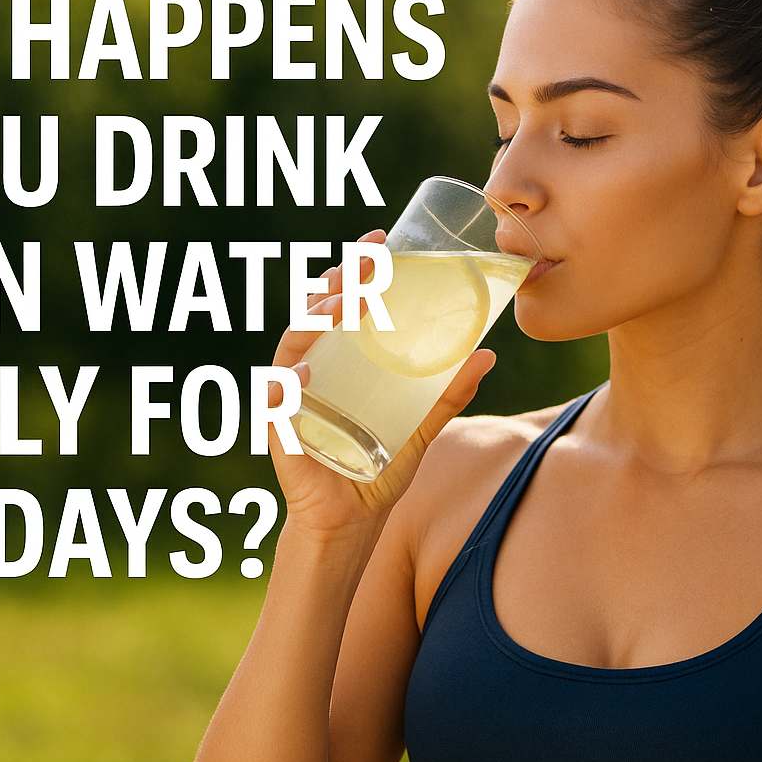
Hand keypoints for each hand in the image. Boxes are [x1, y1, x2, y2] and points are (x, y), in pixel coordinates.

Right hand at [266, 229, 496, 532]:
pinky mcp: (280, 428)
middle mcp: (312, 367)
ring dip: (315, 320)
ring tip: (343, 306)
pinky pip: (275, 398)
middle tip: (367, 266)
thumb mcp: (421, 428)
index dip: (356, 267)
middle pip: (316, 311)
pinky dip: (286, 383)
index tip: (381, 240)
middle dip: (338, 283)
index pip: (343, 301)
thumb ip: (448, 394)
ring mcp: (292, 395)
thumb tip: (487, 355)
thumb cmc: (378, 468)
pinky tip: (305, 371)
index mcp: (342, 358)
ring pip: (293, 344)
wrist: (349, 522)